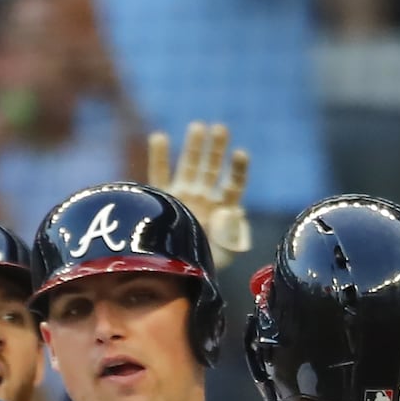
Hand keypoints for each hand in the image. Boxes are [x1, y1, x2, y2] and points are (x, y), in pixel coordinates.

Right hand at [147, 121, 250, 268]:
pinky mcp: (163, 198)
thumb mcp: (225, 253)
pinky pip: (159, 175)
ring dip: (193, 147)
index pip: (233, 184)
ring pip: (189, 166)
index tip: (240, 154)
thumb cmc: (205, 265)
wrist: (177, 273)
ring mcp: (183, 195)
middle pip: (211, 168)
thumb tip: (232, 210)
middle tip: (220, 129)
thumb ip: (233, 234)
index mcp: (223, 208)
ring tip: (198, 127)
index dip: (237, 169)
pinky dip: (159, 157)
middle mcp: (204, 198)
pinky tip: (160, 137)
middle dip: (216, 149)